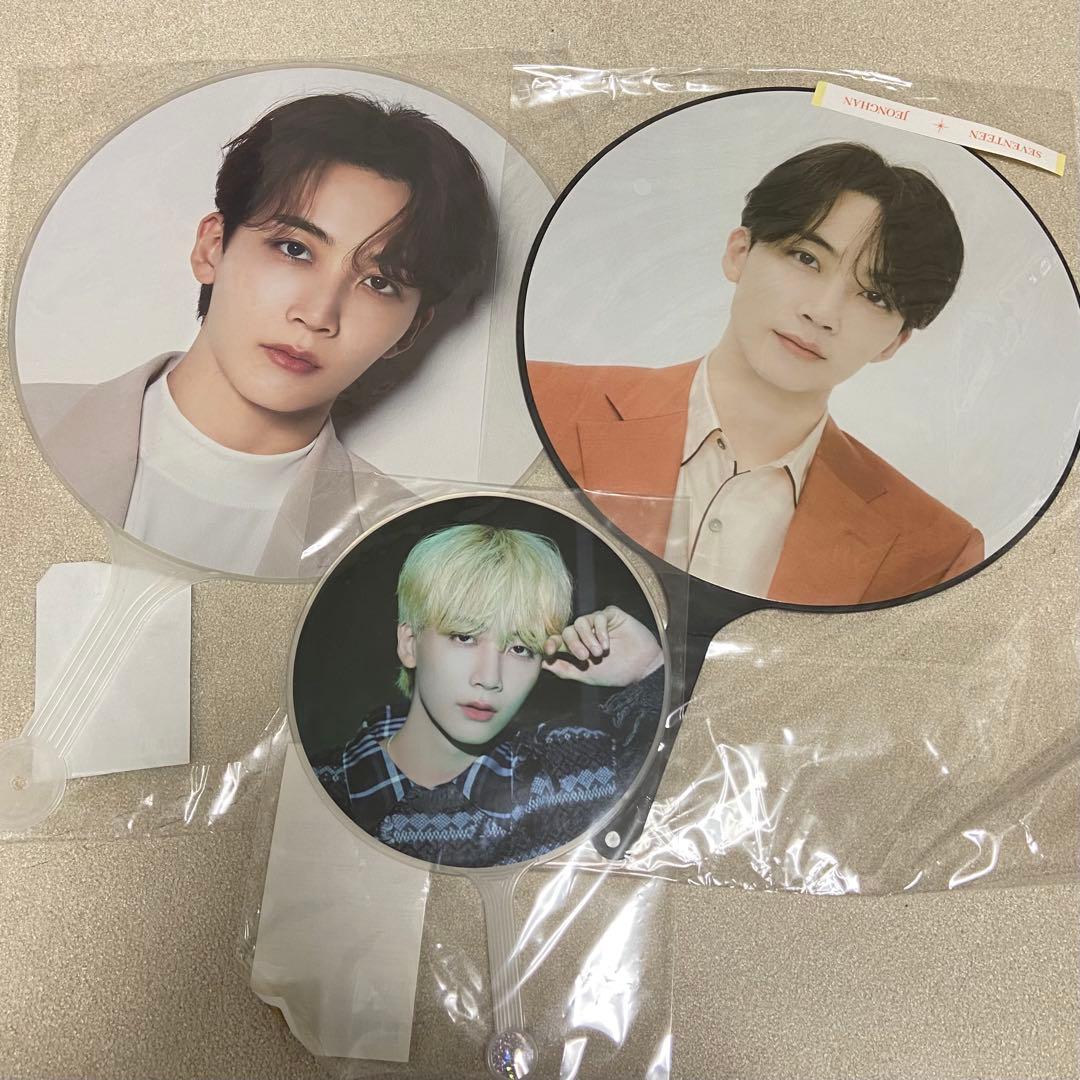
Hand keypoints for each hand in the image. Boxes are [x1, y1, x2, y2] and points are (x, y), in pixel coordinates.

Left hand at [542, 605, 662, 686]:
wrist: (641, 669)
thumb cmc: (614, 673)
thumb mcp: (585, 674)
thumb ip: (563, 668)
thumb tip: (541, 663)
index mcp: (576, 645)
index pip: (557, 640)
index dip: (550, 643)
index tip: (549, 651)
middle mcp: (584, 632)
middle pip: (568, 630)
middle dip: (573, 644)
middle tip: (584, 657)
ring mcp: (597, 622)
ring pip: (580, 621)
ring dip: (587, 638)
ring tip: (598, 653)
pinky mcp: (611, 615)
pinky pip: (598, 616)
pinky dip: (600, 631)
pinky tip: (607, 644)